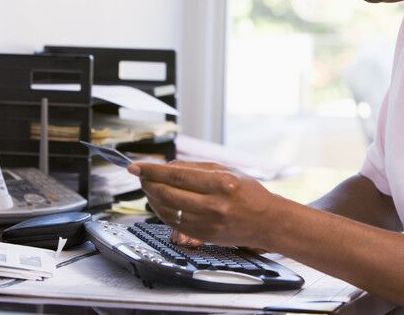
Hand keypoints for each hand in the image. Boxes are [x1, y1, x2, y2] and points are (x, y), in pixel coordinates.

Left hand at [127, 160, 278, 249]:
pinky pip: (174, 223)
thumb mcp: (227, 170)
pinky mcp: (204, 237)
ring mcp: (208, 224)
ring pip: (167, 210)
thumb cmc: (249, 193)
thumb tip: (165, 168)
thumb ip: (196, 168)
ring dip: (152, 198)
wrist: (267, 222)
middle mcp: (214, 205)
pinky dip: (162, 212)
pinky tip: (159, 203)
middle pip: (168, 194)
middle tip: (139, 175)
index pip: (177, 176)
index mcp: (221, 183)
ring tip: (148, 187)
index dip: (152, 171)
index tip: (136, 166)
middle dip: (148, 183)